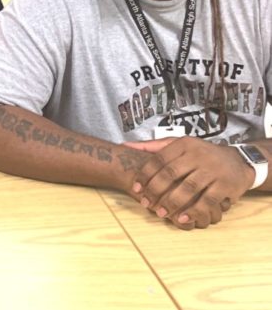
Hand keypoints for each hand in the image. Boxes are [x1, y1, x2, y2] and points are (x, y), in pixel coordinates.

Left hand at [126, 138, 249, 229]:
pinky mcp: (226, 185)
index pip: (160, 159)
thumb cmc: (202, 154)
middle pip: (171, 173)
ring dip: (172, 202)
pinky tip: (182, 218)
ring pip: (188, 188)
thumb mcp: (179, 144)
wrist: (238, 161)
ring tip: (160, 213)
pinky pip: (207, 200)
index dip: (145, 174)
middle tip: (145, 203)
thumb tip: (123, 146)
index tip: (135, 187)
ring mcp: (213, 170)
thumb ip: (153, 147)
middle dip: (155, 190)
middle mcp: (198, 156)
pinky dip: (194, 211)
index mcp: (184, 144)